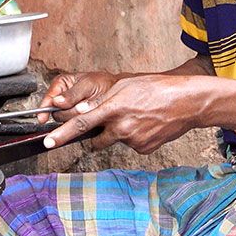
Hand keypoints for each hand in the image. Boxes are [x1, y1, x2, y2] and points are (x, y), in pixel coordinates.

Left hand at [44, 74, 206, 154]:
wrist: (187, 103)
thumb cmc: (156, 89)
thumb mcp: (125, 86)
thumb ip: (101, 100)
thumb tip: (81, 112)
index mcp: (113, 108)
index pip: (81, 123)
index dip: (62, 134)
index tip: (48, 142)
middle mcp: (122, 127)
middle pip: (95, 139)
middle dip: (92, 137)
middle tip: (101, 126)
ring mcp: (133, 140)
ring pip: (114, 140)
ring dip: (117, 132)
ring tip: (135, 117)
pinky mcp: (144, 149)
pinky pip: (130, 145)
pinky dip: (133, 137)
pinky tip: (146, 125)